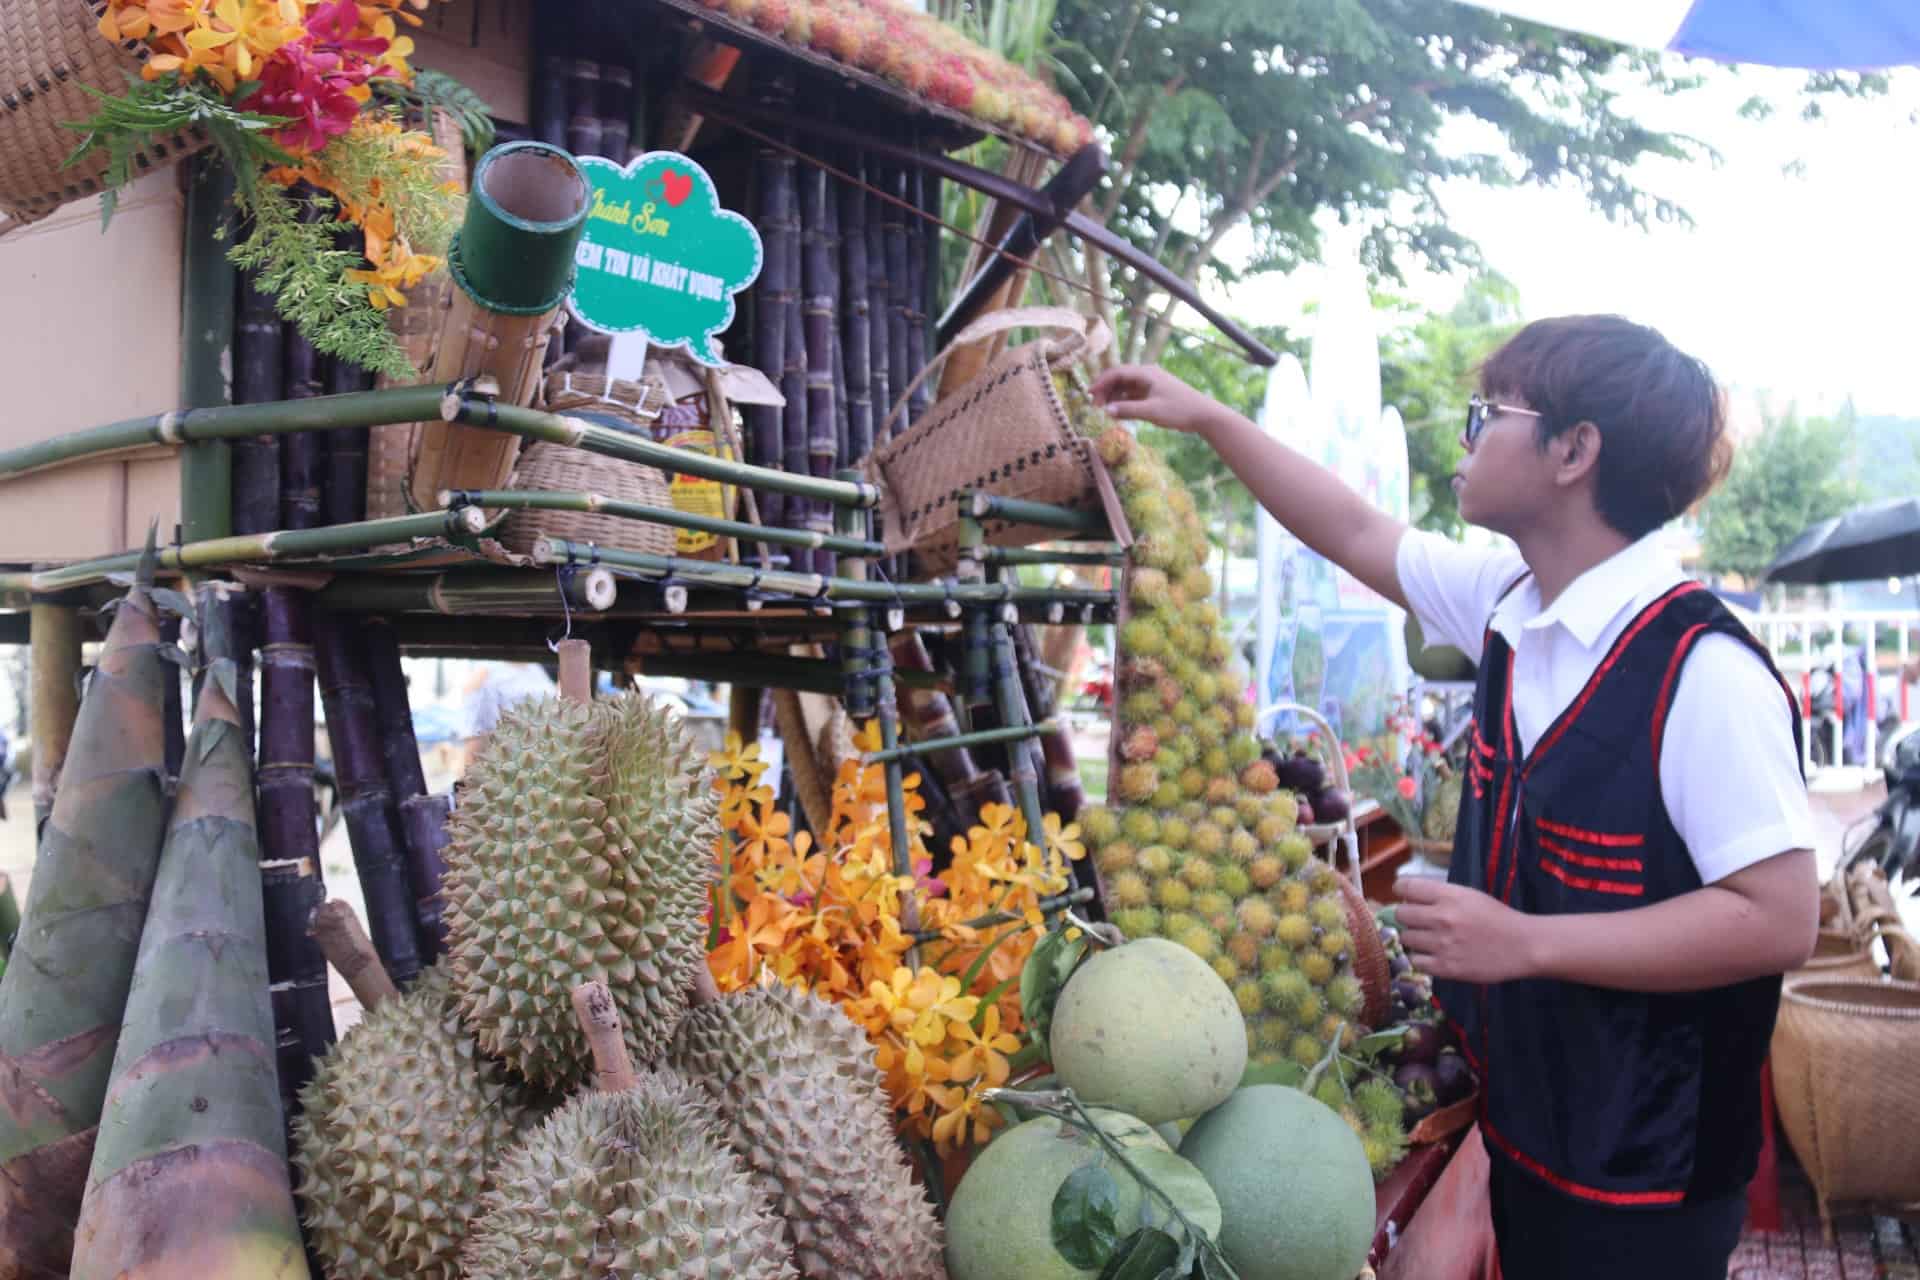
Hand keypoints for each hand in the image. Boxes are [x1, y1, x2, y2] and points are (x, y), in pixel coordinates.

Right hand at [1089, 364, 1222, 436]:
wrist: (1204, 415)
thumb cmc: (1180, 410)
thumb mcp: (1152, 411)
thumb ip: (1128, 410)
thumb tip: (1106, 410)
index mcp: (1146, 373)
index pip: (1117, 372)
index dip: (1101, 382)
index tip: (1089, 395)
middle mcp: (1147, 375)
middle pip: (1119, 378)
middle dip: (1105, 390)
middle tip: (1095, 406)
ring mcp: (1150, 384)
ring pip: (1125, 387)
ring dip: (1113, 397)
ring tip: (1104, 411)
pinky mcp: (1153, 393)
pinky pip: (1132, 394)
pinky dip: (1123, 402)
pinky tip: (1117, 412)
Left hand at [1394, 878, 1538, 984]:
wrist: (1523, 946)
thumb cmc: (1497, 917)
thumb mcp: (1469, 895)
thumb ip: (1440, 894)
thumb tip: (1408, 892)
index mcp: (1449, 896)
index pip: (1406, 887)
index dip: (1401, 890)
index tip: (1405, 895)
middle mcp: (1442, 918)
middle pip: (1400, 914)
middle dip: (1407, 916)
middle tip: (1419, 921)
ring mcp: (1442, 944)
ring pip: (1405, 938)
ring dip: (1414, 938)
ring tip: (1430, 940)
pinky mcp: (1446, 967)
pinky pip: (1416, 961)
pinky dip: (1422, 958)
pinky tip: (1435, 955)